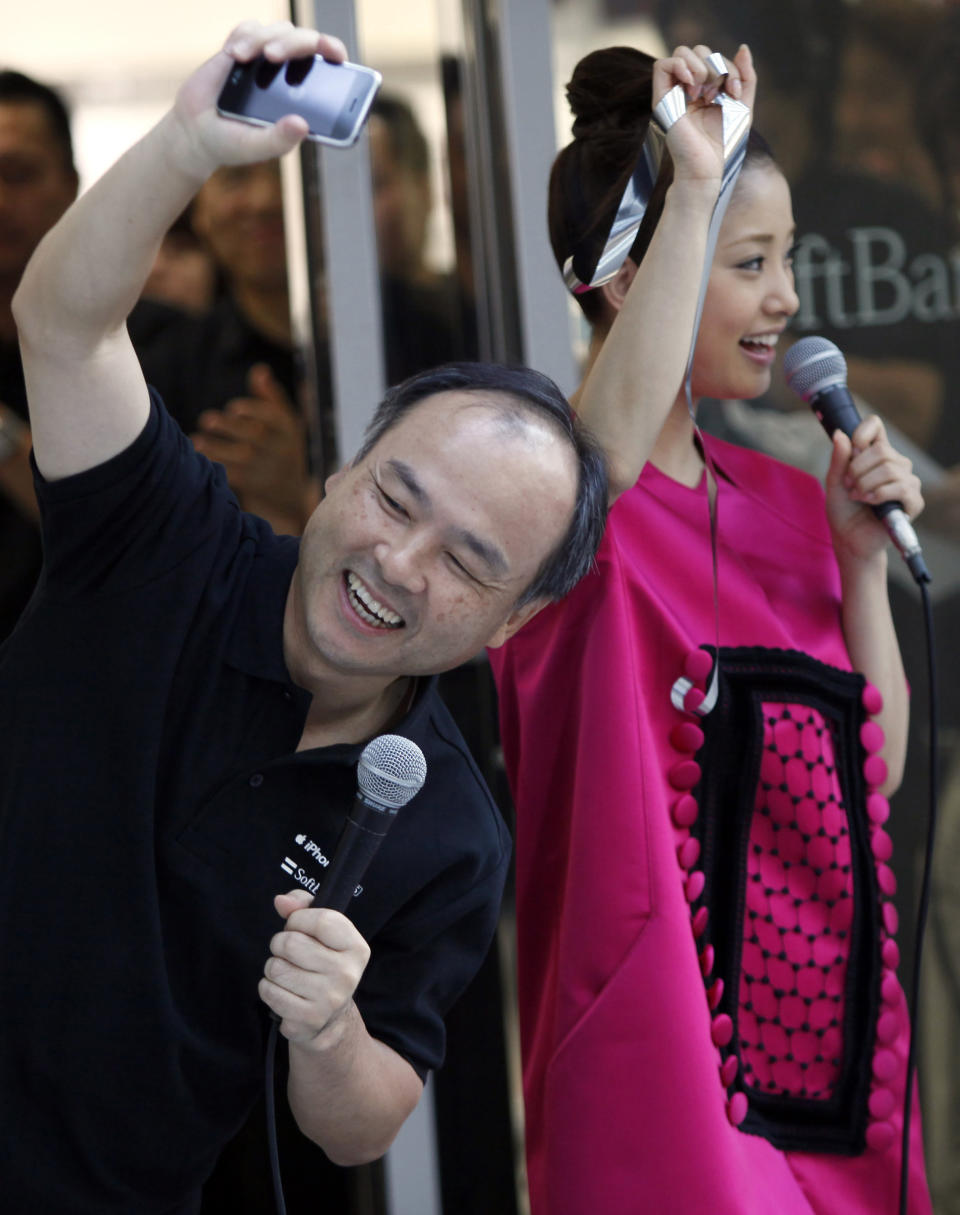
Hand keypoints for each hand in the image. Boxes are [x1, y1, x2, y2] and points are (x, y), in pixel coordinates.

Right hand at [170, 21, 346, 178]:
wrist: (195, 130)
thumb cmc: (231, 143)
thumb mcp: (256, 148)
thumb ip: (279, 140)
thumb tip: (302, 124)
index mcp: (303, 99)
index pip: (330, 68)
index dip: (336, 54)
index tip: (334, 54)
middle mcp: (289, 75)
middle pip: (307, 41)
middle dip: (294, 43)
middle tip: (273, 55)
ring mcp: (267, 59)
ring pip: (280, 30)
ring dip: (262, 38)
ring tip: (241, 57)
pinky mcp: (243, 48)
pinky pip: (251, 27)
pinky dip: (245, 35)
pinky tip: (233, 54)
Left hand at [191, 364, 312, 530]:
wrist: (290, 493)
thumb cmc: (283, 447)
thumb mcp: (285, 422)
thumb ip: (270, 396)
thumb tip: (259, 370)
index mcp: (287, 429)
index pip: (274, 418)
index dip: (254, 412)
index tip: (233, 408)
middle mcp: (280, 449)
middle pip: (255, 436)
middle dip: (230, 428)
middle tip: (206, 420)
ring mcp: (267, 469)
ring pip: (241, 458)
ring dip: (216, 449)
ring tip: (196, 441)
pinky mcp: (254, 485)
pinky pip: (232, 475)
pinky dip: (215, 465)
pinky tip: (199, 455)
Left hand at [259, 889, 370, 1046]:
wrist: (331, 1017)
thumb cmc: (323, 963)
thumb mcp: (323, 932)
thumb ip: (304, 907)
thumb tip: (281, 901)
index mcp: (356, 948)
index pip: (320, 919)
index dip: (298, 919)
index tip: (296, 926)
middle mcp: (347, 974)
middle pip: (291, 943)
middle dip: (280, 944)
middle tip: (289, 954)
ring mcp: (328, 999)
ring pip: (275, 968)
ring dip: (273, 968)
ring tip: (288, 973)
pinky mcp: (307, 1018)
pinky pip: (269, 991)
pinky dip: (269, 988)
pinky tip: (284, 991)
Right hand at [653, 44, 755, 187]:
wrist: (707, 169)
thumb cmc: (723, 145)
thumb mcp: (743, 106)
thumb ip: (746, 77)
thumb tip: (743, 47)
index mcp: (705, 89)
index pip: (714, 58)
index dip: (729, 67)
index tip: (734, 92)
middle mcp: (687, 88)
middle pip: (697, 51)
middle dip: (715, 65)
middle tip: (718, 93)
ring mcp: (673, 93)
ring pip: (680, 53)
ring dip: (699, 65)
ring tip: (703, 92)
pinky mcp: (661, 101)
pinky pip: (661, 66)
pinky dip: (679, 66)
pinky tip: (691, 83)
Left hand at [825, 414, 923, 565]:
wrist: (849, 538)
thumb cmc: (843, 510)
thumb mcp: (835, 482)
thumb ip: (839, 459)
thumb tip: (839, 433)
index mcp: (876, 455)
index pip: (876, 426)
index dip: (862, 433)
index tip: (851, 451)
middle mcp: (896, 465)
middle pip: (881, 450)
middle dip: (857, 469)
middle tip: (849, 485)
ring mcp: (907, 482)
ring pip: (891, 468)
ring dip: (865, 484)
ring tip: (857, 496)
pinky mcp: (913, 501)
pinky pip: (901, 488)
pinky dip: (879, 494)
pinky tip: (869, 502)